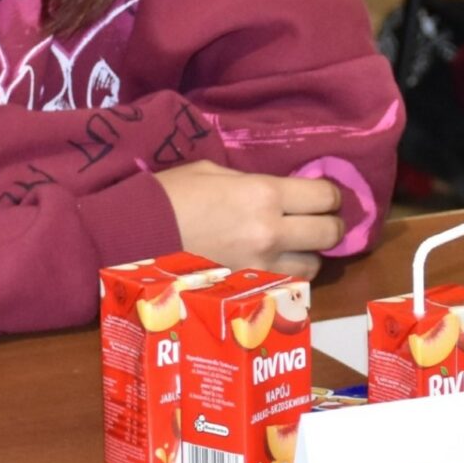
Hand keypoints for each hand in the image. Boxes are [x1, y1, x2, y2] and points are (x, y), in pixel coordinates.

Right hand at [156, 160, 344, 277]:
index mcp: (263, 194)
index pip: (324, 196)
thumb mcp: (213, 172)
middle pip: (330, 233)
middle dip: (330, 225)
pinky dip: (287, 277)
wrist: (133, 235)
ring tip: (293, 248)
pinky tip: (272, 267)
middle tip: (319, 222)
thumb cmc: (170, 196)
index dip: (330, 195)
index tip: (322, 196)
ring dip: (309, 255)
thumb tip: (276, 191)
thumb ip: (251, 182)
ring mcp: (261, 267)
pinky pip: (286, 286)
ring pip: (314, 266)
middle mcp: (271, 232)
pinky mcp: (247, 291)